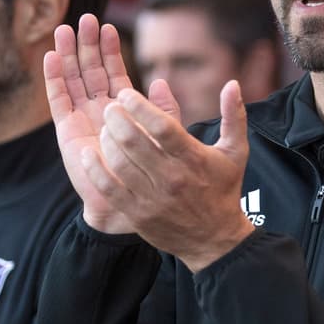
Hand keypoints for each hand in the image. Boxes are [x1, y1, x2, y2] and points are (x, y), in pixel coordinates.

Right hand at [45, 14, 179, 232]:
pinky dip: (53, 78)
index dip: (109, 50)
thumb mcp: (164, 138)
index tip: (107, 27)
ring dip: (67, 55)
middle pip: (89, 70)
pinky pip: (58, 100)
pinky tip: (50, 57)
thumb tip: (160, 81)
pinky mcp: (66, 131)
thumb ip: (163, 111)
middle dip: (86, 45)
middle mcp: (99, 111)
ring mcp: (81, 119)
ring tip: (65, 29)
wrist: (128, 205)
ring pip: (72, 80)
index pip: (113, 73)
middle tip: (85, 18)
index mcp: (122, 110)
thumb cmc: (149, 175)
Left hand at [90, 80, 254, 271]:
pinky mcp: (138, 214)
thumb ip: (233, 116)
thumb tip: (232, 83)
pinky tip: (88, 155)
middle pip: (134, 141)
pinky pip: (109, 188)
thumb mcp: (235, 152)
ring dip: (107, 140)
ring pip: (119, 162)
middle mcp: (172, 177)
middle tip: (110, 107)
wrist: (215, 240)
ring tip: (105, 128)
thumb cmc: (223, 190)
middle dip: (116, 118)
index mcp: (193, 158)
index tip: (126, 94)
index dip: (140, 106)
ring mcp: (153, 198)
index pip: (162, 126)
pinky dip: (95, 170)